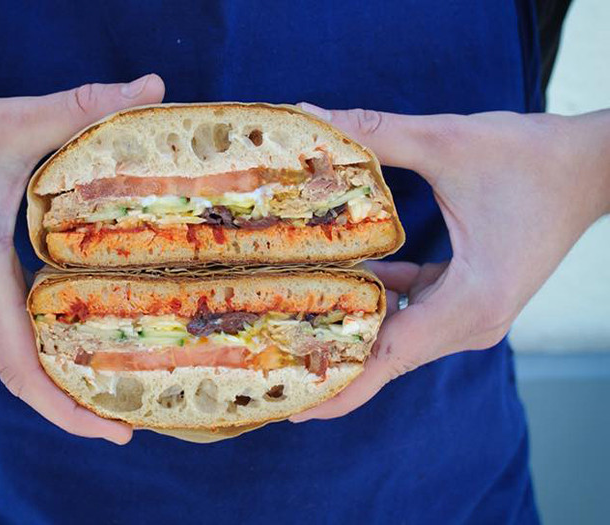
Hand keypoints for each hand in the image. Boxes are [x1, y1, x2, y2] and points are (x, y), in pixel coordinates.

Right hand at [0, 75, 166, 443]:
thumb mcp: (10, 122)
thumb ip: (81, 107)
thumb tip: (153, 87)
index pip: (24, 371)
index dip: (71, 410)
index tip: (120, 433)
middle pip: (31, 380)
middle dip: (84, 407)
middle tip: (150, 417)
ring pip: (26, 360)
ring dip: (72, 381)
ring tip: (134, 392)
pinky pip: (21, 334)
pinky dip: (58, 349)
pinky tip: (98, 339)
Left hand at [290, 104, 609, 421]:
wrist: (591, 165)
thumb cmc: (531, 157)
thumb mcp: (449, 141)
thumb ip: (377, 134)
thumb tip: (311, 118)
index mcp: (472, 302)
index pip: (389, 358)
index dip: (338, 386)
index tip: (291, 406)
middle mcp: (473, 322)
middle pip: (386, 355)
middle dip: (328, 360)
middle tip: (266, 364)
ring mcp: (472, 314)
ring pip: (396, 334)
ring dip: (346, 329)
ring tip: (281, 329)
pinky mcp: (469, 298)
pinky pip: (410, 311)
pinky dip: (373, 302)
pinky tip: (332, 282)